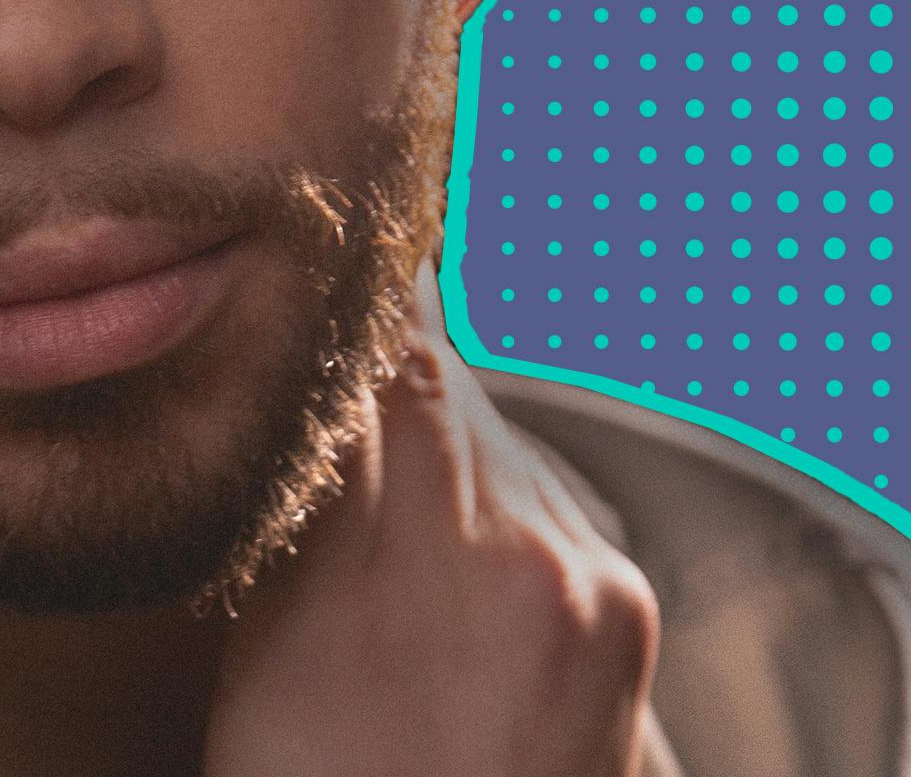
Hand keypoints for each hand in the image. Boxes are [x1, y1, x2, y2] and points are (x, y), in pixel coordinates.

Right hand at [201, 255, 662, 776]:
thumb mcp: (278, 649)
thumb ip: (315, 498)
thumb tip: (322, 377)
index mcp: (461, 559)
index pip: (411, 366)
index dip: (366, 306)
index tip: (335, 262)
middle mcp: (558, 559)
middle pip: (465, 403)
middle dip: (397, 385)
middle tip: (336, 355)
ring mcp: (607, 594)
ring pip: (511, 455)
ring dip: (450, 451)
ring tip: (382, 486)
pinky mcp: (632, 624)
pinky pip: (555, 516)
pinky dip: (499, 511)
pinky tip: (444, 557)